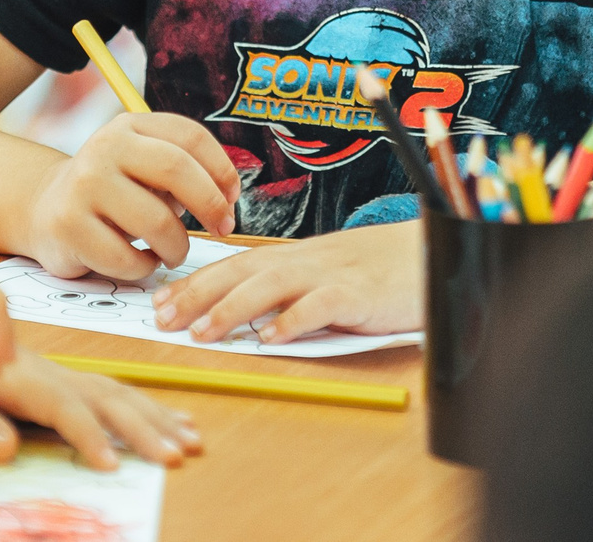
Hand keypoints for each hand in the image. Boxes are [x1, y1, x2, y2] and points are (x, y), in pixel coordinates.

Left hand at [0, 326, 201, 471]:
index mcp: (15, 375)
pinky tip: (159, 414)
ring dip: (154, 414)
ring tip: (190, 436)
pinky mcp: (52, 373)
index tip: (114, 465)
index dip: (89, 437)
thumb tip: (7, 450)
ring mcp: (52, 368)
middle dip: (145, 425)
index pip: (63, 408)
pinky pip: (106, 385)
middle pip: (106, 394)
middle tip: (179, 453)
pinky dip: (140, 402)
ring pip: (115, 388)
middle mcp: (43, 369)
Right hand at [23, 113, 240, 280]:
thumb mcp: (143, 165)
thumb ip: (181, 170)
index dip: (221, 169)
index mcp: (129, 126)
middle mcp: (105, 148)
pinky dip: (144, 266)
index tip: (232, 197)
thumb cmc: (114, 191)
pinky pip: (127, 258)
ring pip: (156, 222)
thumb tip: (226, 197)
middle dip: (211, 205)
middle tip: (224, 228)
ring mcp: (84, 186)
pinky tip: (140, 261)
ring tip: (173, 251)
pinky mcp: (68, 226)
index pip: (189, 136)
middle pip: (176, 170)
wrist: (46, 208)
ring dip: (178, 246)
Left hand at [150, 221, 420, 344]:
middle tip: (162, 319)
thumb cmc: (379, 270)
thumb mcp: (327, 276)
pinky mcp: (359, 294)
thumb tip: (249, 320)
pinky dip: (296, 320)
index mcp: (294, 257)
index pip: (234, 266)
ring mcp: (332, 274)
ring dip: (233, 308)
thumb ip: (291, 292)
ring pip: (272, 285)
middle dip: (197, 293)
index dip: (194, 283)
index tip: (159, 303)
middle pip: (242, 271)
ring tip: (204, 331)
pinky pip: (322, 305)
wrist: (432, 253)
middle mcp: (305, 260)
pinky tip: (272, 339)